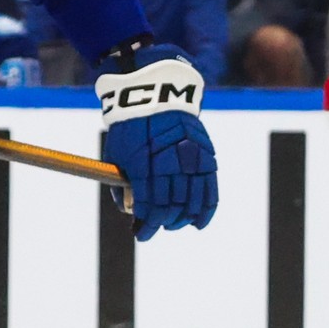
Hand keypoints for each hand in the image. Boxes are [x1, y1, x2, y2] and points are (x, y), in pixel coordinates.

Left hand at [94, 46, 217, 236]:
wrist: (156, 92)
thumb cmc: (130, 126)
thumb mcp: (118, 153)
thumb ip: (123, 184)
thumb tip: (129, 211)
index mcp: (146, 163)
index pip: (150, 206)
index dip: (147, 225)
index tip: (141, 234)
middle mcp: (171, 162)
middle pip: (172, 207)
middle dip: (163, 223)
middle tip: (156, 227)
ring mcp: (191, 158)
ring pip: (192, 201)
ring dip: (183, 219)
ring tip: (175, 224)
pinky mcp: (206, 155)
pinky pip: (210, 189)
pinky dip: (206, 209)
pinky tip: (198, 223)